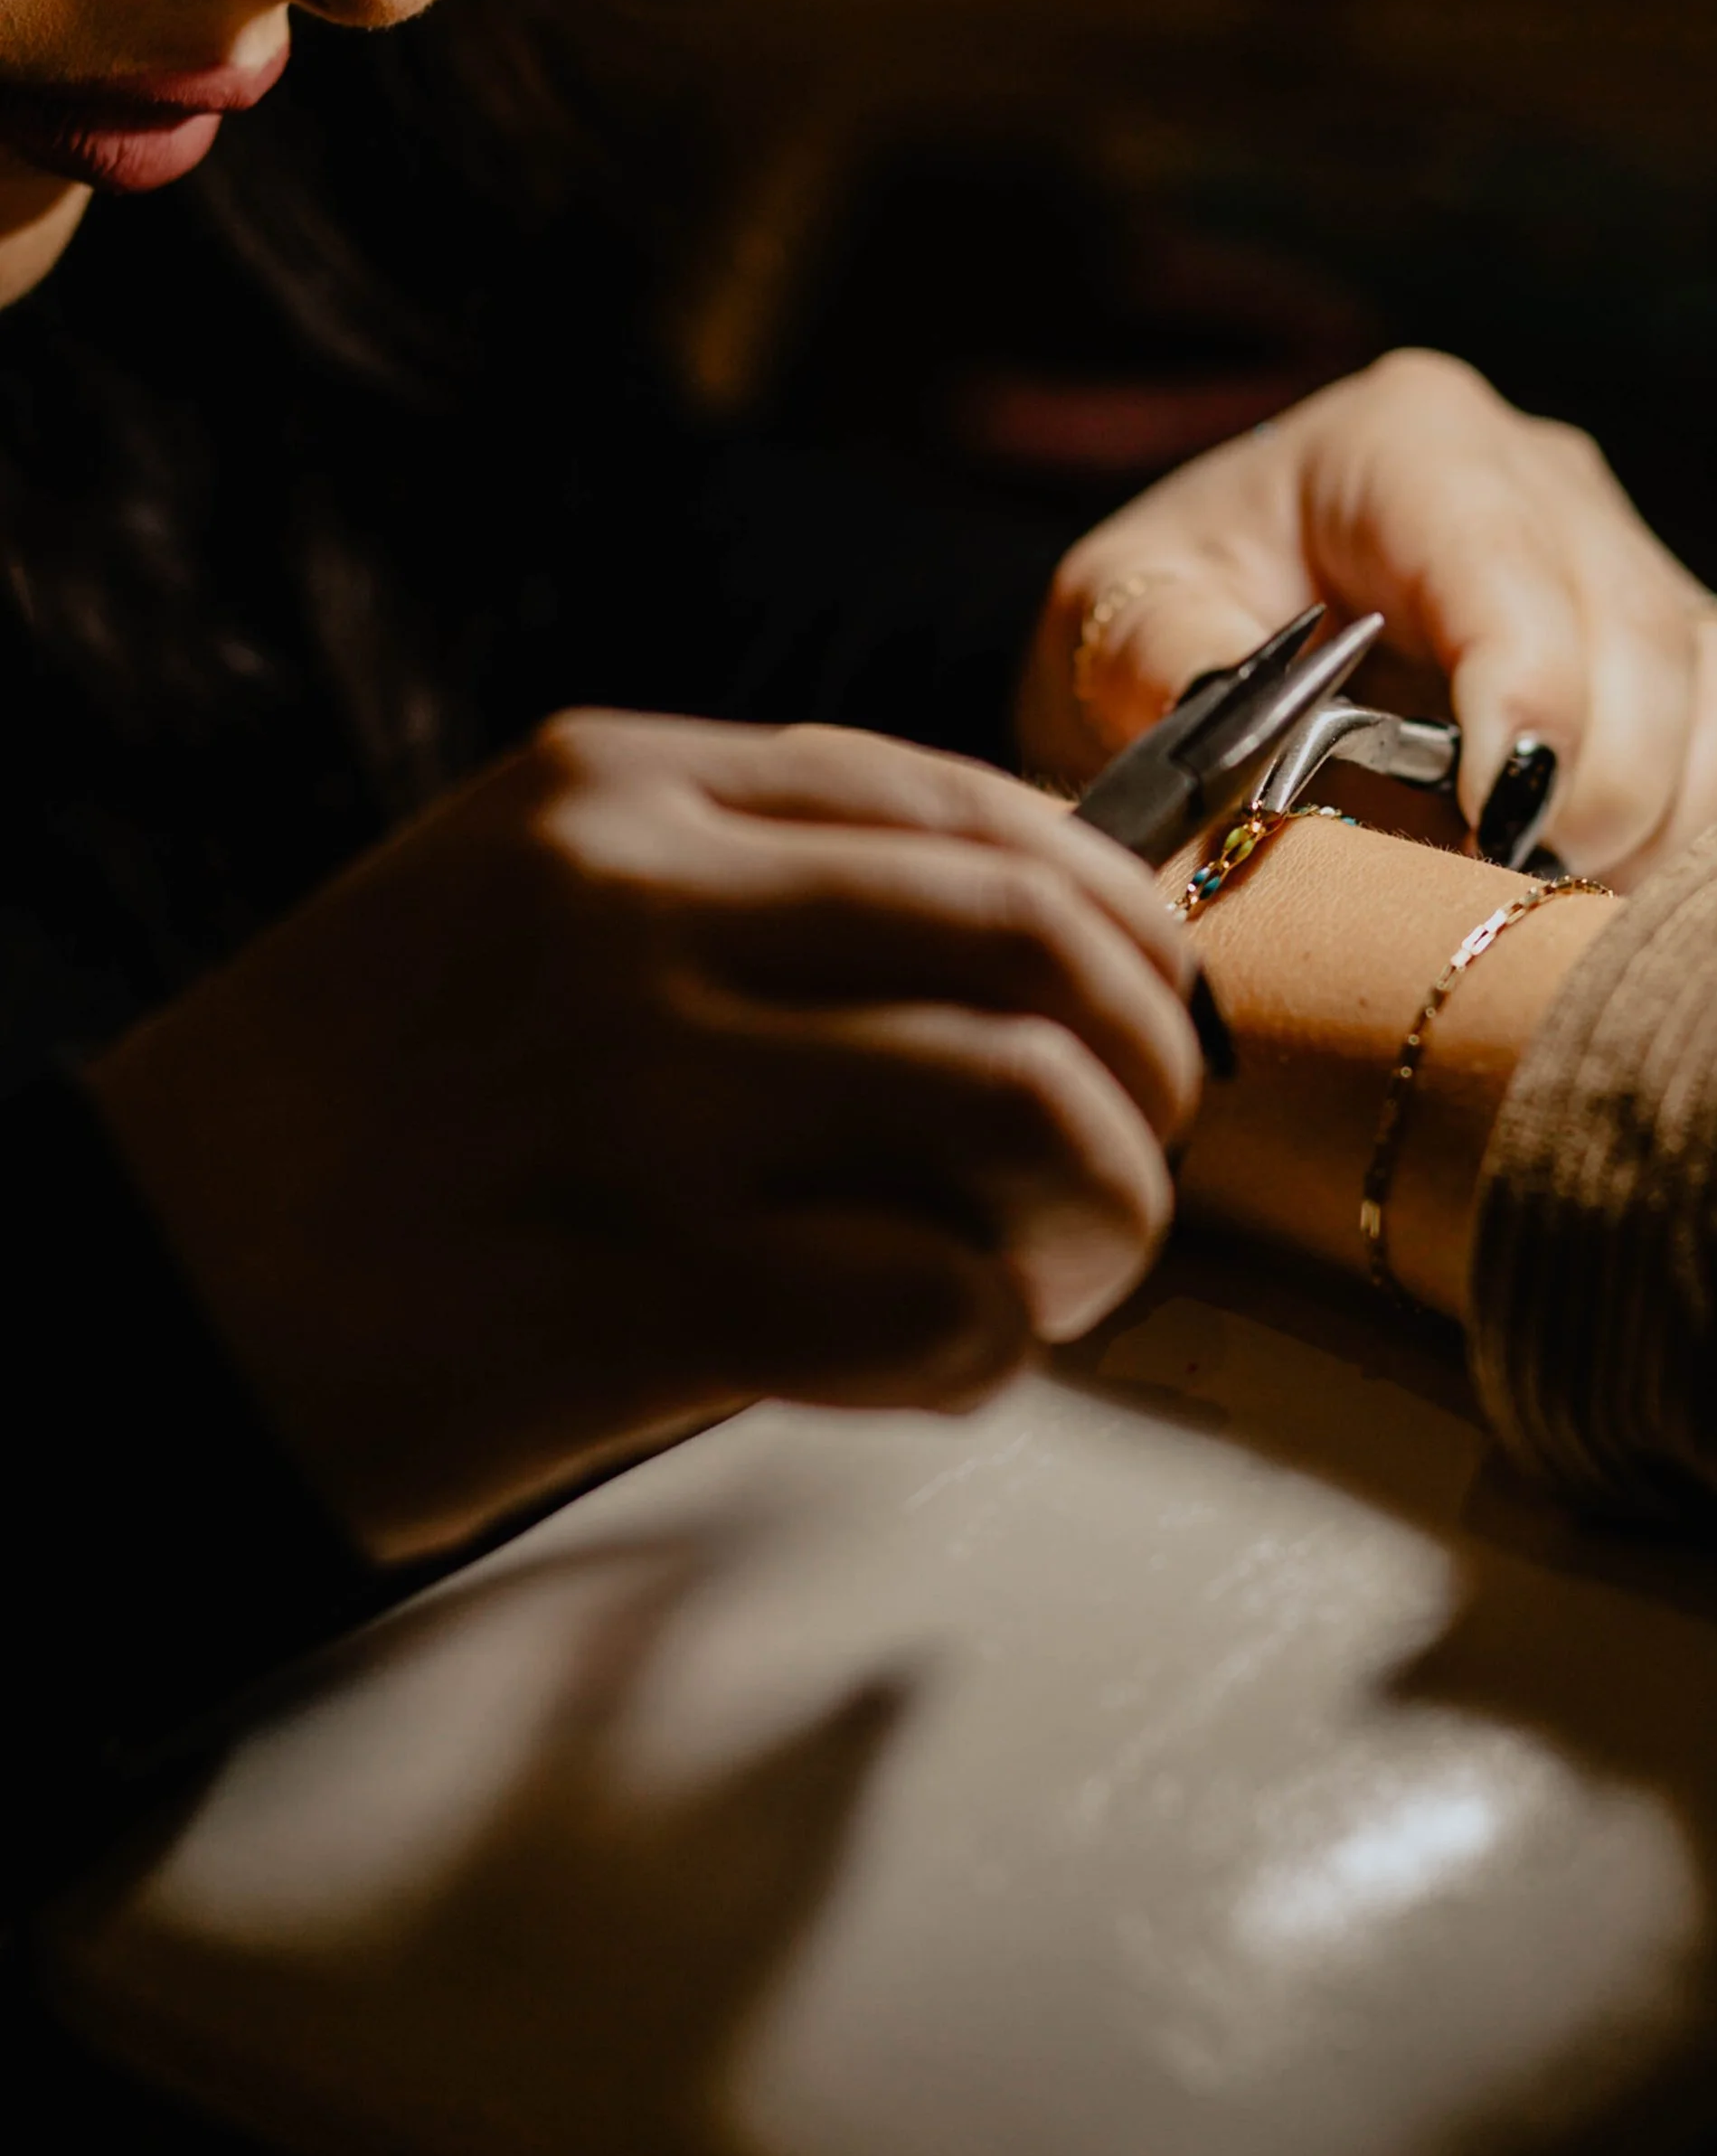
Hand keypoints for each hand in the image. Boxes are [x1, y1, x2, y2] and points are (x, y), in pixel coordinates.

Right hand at [89, 714, 1198, 1561]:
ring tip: (1053, 1275)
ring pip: (1025, 1107)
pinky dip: (987, 1346)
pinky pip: (930, 1301)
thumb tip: (1013, 963)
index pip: (969, 808)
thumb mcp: (504, 906)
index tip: (1144, 1004)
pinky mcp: (639, 1289)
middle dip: (1150, 1058)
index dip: (1117, 914)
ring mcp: (638, 1093)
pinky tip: (948, 1362)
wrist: (126, 1304)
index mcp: (615, 792)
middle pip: (1039, 938)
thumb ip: (732, 893)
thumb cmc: (341, 1122)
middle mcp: (636, 908)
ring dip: (1096, 1212)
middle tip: (1130, 1154)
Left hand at [1022, 349, 1716, 883]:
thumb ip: (1170, 668)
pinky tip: (1602, 896)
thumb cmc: (1165, 625)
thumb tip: (1255, 755)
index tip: (1501, 821)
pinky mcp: (1684, 656)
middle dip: (1592, 793)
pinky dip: (1701, 831)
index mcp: (1409, 442)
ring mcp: (1632, 561)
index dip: (1530, 696)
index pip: (1508, 562)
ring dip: (1661, 827)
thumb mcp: (1117, 623)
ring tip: (1551, 910)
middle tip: (1509, 905)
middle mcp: (1545, 479)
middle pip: (1639, 638)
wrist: (1210, 641)